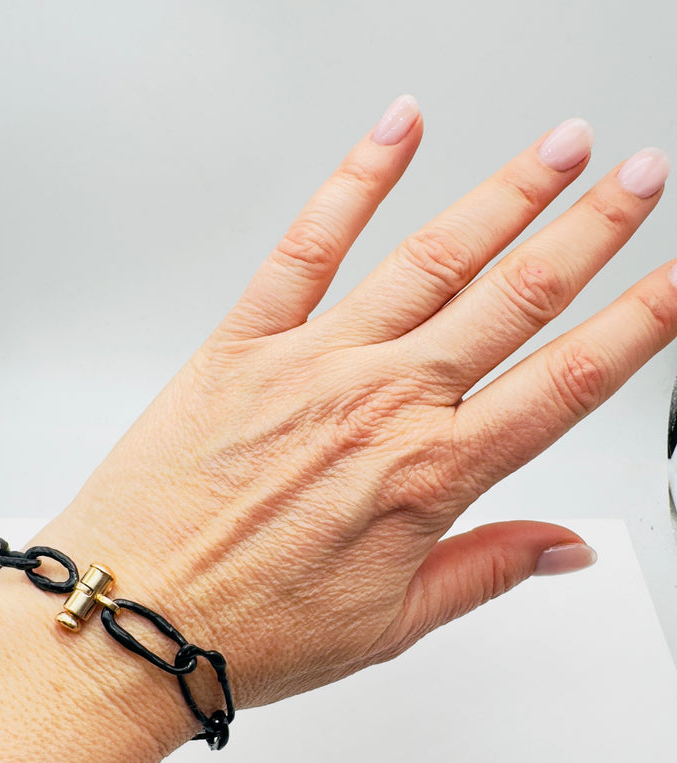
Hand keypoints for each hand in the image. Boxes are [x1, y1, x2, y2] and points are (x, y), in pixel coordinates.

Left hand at [56, 98, 673, 713]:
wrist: (137, 618)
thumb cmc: (251, 630)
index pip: (565, 382)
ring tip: (560, 149)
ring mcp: (313, 363)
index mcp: (429, 477)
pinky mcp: (244, 343)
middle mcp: (381, 404)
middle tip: (640, 177)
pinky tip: (399, 130)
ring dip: (506, 194)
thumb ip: (486, 570)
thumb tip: (563, 546)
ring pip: (432, 259)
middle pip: (514, 297)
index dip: (640, 323)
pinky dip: (356, 180)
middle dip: (591, 229)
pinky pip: (307, 245)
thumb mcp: (391, 625)